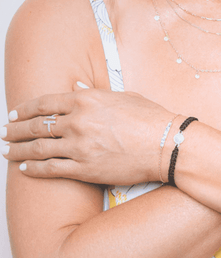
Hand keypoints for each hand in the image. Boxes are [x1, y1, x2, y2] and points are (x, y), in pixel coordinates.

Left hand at [1, 82, 175, 183]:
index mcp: (85, 100)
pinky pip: (51, 169)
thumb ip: (95, 93)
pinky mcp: (85, 169)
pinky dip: (34, 169)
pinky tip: (25, 168)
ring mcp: (79, 146)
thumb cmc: (150, 119)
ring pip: (37, 149)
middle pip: (36, 125)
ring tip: (6, 151)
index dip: (25, 110)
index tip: (15, 115)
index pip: (44, 103)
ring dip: (18, 150)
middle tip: (5, 133)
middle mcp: (77, 122)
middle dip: (16, 130)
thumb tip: (78, 88)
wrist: (166, 145)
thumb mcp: (123, 97)